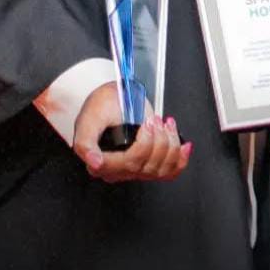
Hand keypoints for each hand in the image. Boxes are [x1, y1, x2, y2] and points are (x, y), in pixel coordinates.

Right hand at [73, 82, 190, 182]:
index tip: (147, 124)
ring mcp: (134, 169)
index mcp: (100, 163)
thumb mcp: (90, 119)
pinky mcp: (148, 163)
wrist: (113, 98)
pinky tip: (184, 146)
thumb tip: (95, 162)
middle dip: (159, 139)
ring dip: (170, 144)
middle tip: (155, 120)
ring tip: (165, 124)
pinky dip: (181, 160)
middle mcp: (117, 170)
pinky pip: (169, 172)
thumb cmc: (101, 107)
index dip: (144, 145)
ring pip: (161, 169)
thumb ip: (85, 143)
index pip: (129, 164)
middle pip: (147, 166)